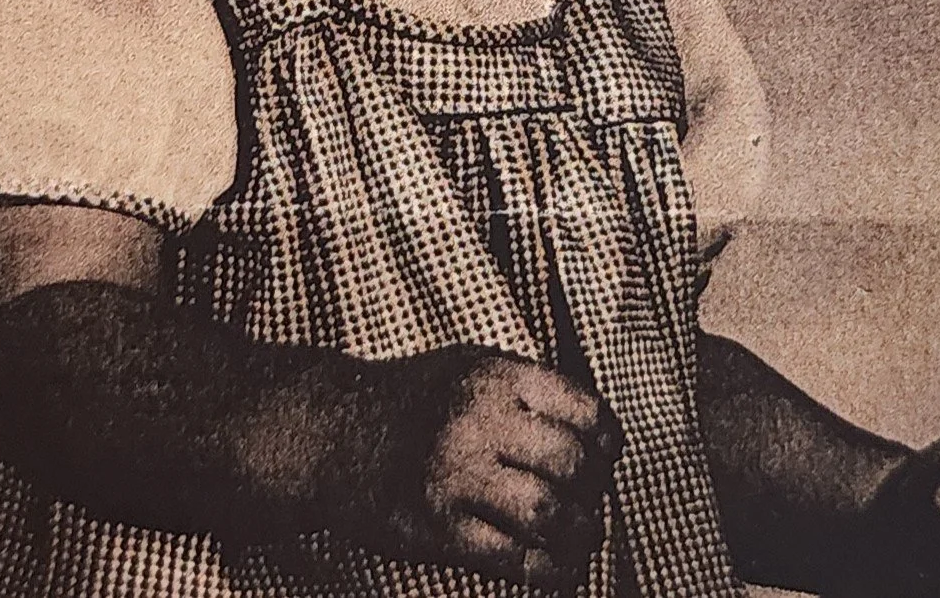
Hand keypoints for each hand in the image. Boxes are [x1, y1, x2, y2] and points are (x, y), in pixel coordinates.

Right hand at [401, 354, 620, 583]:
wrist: (334, 433)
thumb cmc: (414, 401)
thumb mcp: (469, 366)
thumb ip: (528, 391)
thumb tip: (599, 437)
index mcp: (491, 375)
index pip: (582, 409)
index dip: (605, 440)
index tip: (602, 457)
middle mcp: (475, 420)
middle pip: (571, 464)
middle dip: (592, 492)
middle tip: (588, 503)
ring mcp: (454, 476)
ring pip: (549, 515)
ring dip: (579, 536)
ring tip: (580, 539)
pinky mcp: (438, 529)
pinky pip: (516, 561)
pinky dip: (551, 572)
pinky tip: (556, 569)